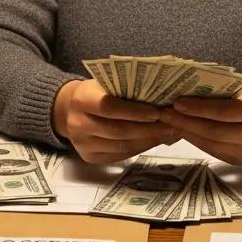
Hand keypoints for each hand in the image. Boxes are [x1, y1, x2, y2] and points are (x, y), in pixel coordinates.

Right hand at [52, 79, 176, 163]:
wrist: (69, 110)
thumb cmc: (95, 92)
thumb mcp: (105, 84)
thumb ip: (126, 90)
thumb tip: (161, 98)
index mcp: (81, 99)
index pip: (109, 107)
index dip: (134, 111)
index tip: (157, 112)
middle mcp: (77, 124)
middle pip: (118, 130)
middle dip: (148, 129)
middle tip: (172, 124)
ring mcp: (82, 144)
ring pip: (122, 146)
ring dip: (148, 140)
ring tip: (168, 133)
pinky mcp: (89, 157)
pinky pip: (120, 155)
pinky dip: (140, 148)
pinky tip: (154, 140)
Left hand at [157, 84, 241, 164]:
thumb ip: (221, 91)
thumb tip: (185, 89)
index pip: (224, 111)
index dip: (199, 109)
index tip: (176, 102)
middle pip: (214, 131)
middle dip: (186, 122)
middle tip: (164, 113)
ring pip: (210, 144)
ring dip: (186, 132)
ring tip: (167, 121)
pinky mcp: (239, 161)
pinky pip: (212, 150)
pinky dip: (195, 139)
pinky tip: (181, 130)